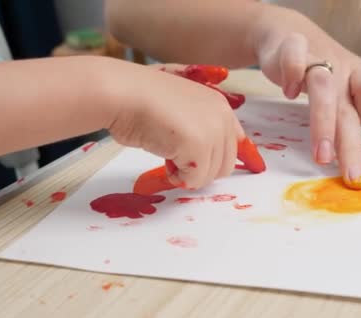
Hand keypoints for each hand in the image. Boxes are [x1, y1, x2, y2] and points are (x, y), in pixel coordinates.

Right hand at [106, 62, 241, 189]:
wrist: (123, 94)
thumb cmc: (140, 100)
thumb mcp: (180, 108)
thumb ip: (199, 126)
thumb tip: (207, 156)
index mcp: (220, 105)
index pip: (237, 142)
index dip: (223, 158)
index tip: (220, 166)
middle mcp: (222, 117)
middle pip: (226, 164)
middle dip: (203, 169)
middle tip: (178, 161)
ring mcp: (213, 132)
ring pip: (210, 175)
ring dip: (187, 173)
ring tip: (167, 155)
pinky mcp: (200, 148)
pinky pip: (194, 180)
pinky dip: (177, 177)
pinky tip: (164, 160)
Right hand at [252, 27, 360, 186]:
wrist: (289, 34)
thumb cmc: (330, 63)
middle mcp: (342, 72)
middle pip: (351, 103)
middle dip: (353, 144)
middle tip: (355, 178)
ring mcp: (317, 61)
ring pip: (324, 89)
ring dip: (324, 122)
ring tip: (322, 156)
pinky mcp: (290, 50)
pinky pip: (293, 59)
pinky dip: (293, 71)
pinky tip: (289, 92)